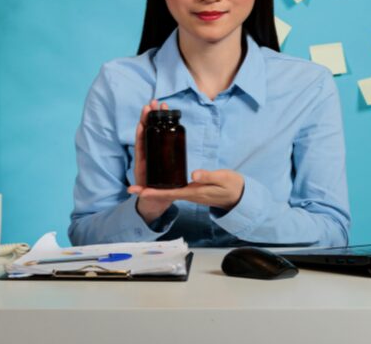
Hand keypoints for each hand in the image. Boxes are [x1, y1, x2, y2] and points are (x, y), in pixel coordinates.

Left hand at [129, 169, 244, 212]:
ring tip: (140, 184)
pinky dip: (163, 181)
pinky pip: (174, 185)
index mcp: (194, 192)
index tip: (140, 193)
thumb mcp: (222, 179)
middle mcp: (188, 194)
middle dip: (148, 191)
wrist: (239, 195)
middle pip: (164, 192)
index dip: (154, 193)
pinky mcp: (192, 188)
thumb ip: (208, 176)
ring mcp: (189, 192)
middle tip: (131, 189)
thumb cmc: (231, 187)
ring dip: (153, 187)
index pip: (170, 193)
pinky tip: (158, 175)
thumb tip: (193, 175)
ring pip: (168, 189)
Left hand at [132, 100, 174, 223]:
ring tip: (160, 104)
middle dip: (149, 117)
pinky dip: (164, 127)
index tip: (142, 120)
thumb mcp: (145, 194)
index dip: (140, 131)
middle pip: (146, 133)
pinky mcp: (162, 154)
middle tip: (153, 103)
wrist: (156, 201)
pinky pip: (163, 138)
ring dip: (157, 118)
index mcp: (142, 162)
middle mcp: (147, 155)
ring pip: (154, 132)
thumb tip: (131, 190)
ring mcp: (154, 153)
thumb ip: (140, 192)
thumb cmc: (150, 197)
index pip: (140, 143)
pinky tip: (168, 116)